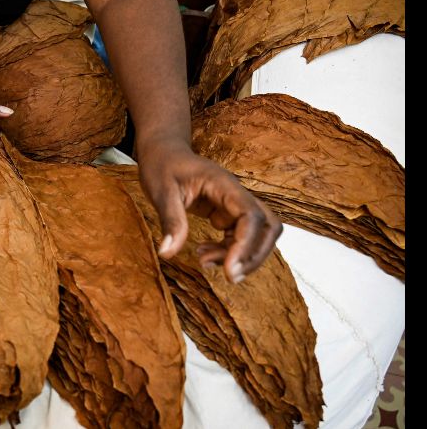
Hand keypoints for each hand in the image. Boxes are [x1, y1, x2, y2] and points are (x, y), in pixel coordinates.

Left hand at [138, 137, 281, 282]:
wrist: (163, 153)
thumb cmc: (162, 166)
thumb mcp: (161, 192)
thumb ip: (170, 221)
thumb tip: (168, 253)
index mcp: (224, 184)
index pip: (252, 216)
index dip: (247, 245)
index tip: (230, 271)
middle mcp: (235, 195)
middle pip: (268, 227)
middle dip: (254, 255)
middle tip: (231, 276)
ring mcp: (233, 205)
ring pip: (256, 235)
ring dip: (239, 255)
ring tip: (204, 261)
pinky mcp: (226, 214)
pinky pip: (238, 237)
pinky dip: (226, 251)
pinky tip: (202, 254)